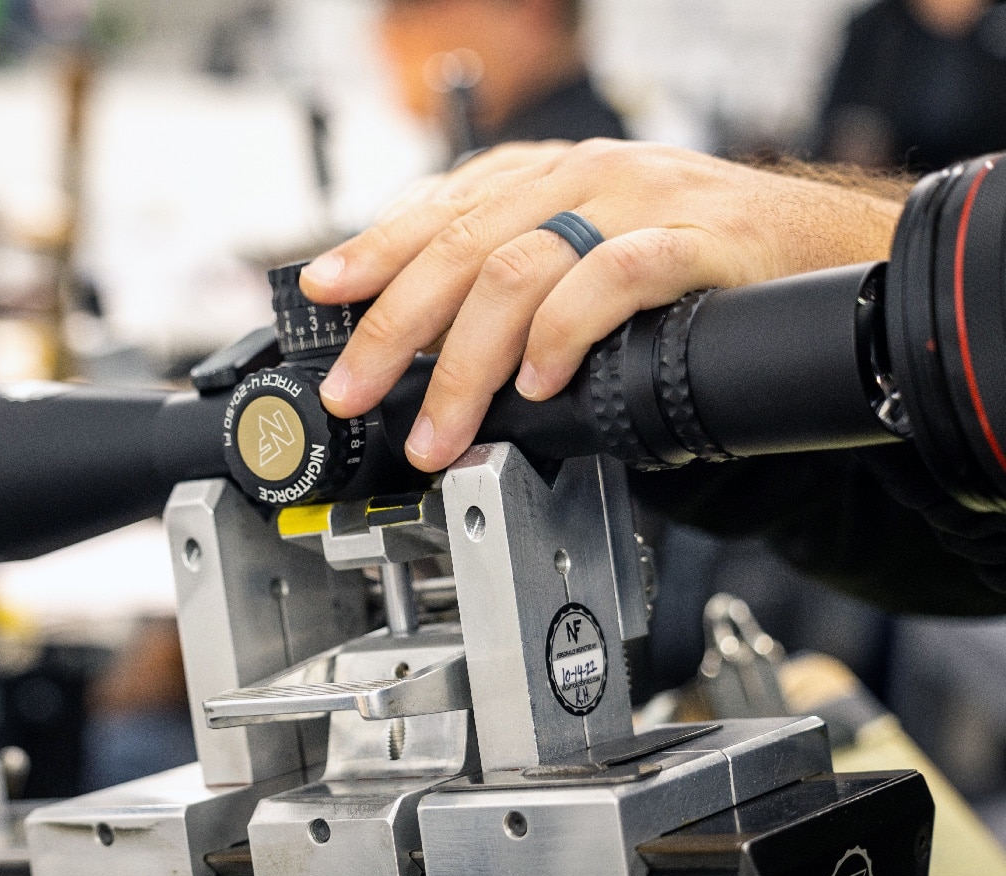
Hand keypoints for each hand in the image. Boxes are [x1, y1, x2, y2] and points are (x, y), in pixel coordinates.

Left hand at [300, 139, 906, 472]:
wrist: (824, 247)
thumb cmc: (697, 257)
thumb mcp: (588, 251)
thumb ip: (516, 279)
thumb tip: (427, 345)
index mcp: (549, 177)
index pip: (440, 208)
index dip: (374, 250)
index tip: (323, 297)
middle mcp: (585, 178)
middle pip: (462, 246)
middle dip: (395, 329)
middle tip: (358, 393)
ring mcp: (641, 203)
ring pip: (521, 267)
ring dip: (467, 362)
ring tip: (440, 427)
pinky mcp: (698, 242)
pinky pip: (616, 277)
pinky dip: (565, 331)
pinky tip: (539, 382)